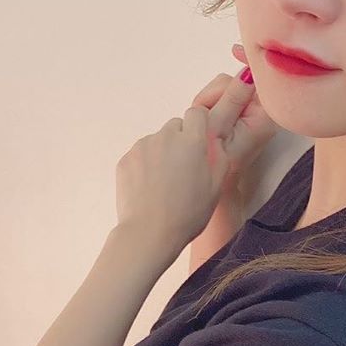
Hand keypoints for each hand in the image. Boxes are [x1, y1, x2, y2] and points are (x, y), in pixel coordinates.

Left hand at [114, 44, 279, 253]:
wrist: (149, 233)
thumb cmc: (187, 214)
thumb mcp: (216, 187)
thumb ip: (219, 157)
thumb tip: (214, 143)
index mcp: (191, 142)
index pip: (196, 113)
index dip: (199, 125)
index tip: (199, 141)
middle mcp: (166, 137)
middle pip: (175, 126)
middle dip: (180, 140)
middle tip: (182, 168)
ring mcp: (142, 147)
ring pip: (156, 140)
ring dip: (161, 153)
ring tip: (164, 182)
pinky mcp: (126, 159)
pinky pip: (139, 154)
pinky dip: (144, 165)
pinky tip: (149, 187)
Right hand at [192, 42, 280, 197]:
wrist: (212, 187)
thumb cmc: (217, 164)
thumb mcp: (220, 128)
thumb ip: (232, 98)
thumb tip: (248, 73)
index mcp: (265, 116)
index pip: (261, 79)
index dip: (250, 62)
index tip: (235, 51)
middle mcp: (260, 113)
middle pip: (237, 81)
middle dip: (217, 93)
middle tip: (205, 111)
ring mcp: (247, 114)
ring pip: (224, 88)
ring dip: (208, 101)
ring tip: (204, 125)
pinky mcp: (235, 115)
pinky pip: (219, 98)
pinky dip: (208, 106)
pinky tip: (206, 123)